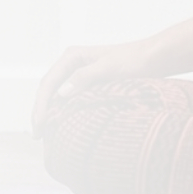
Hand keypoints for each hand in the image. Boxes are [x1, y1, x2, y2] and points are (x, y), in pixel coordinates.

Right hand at [30, 42, 151, 136]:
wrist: (154, 58)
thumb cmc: (134, 61)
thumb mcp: (109, 68)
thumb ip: (85, 77)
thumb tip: (62, 94)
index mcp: (72, 57)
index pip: (48, 83)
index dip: (41, 106)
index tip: (40, 127)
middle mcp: (72, 64)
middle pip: (48, 89)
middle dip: (40, 111)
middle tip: (37, 136)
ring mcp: (80, 73)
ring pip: (57, 94)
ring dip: (50, 112)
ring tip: (46, 134)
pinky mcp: (90, 83)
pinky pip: (69, 98)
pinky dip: (62, 111)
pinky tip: (63, 124)